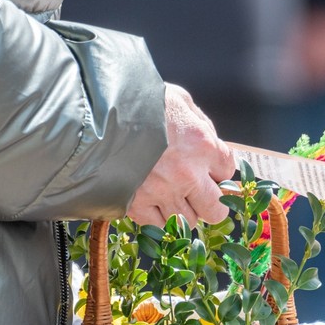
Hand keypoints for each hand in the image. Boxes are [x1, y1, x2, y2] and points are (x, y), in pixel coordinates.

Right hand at [127, 84, 235, 226]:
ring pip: (188, 222)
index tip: (210, 167)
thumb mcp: (178, 99)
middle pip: (216, 209)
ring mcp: (162, 193)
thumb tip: (210, 139)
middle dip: (211, 202)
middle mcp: (187, 174)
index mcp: (201, 144)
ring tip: (172, 195)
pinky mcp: (137, 205)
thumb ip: (200, 121)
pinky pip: (158, 226)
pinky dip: (158, 217)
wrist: (95, 114)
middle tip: (200, 193)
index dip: (219, 169)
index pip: (228, 170)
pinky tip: (153, 202)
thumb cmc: (138, 102)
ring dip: (183, 210)